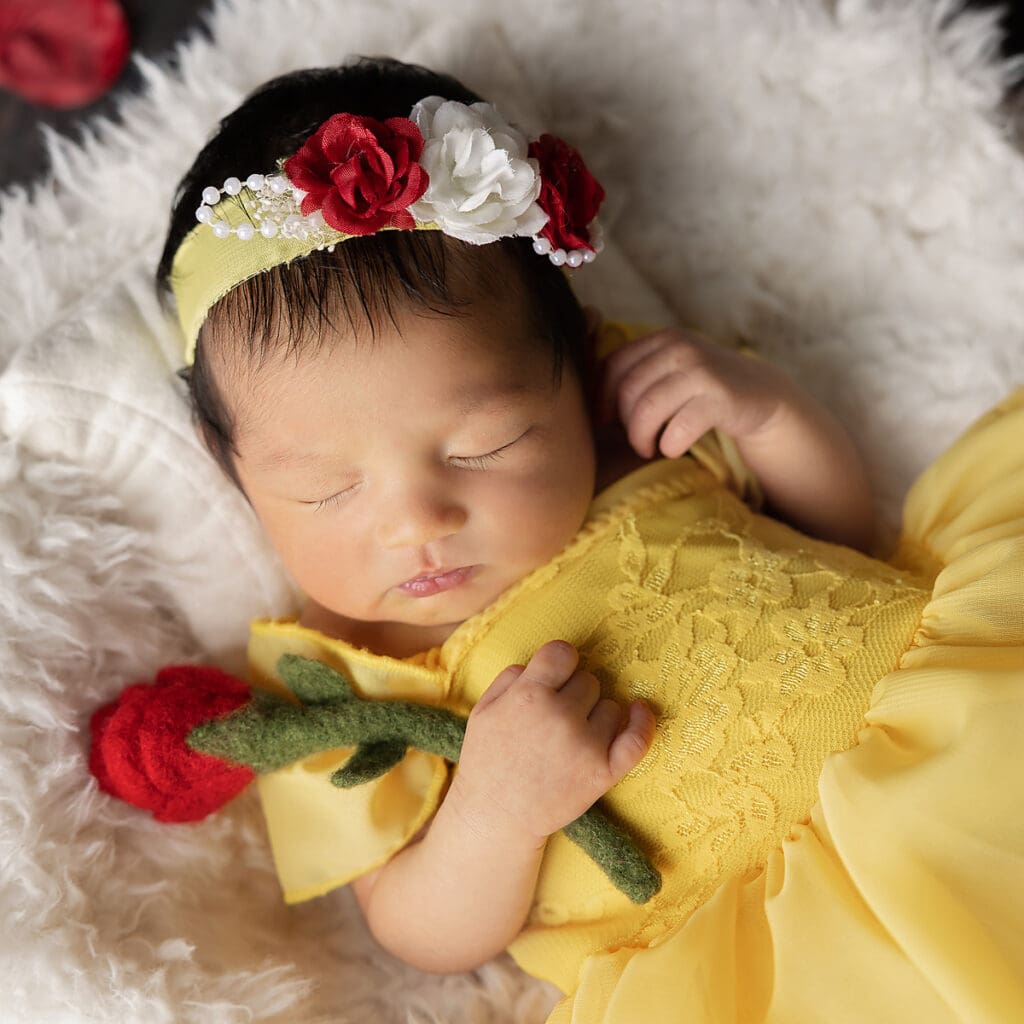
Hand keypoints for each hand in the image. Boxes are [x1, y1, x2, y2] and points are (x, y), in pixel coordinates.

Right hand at [450, 641, 655, 846]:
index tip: (556, 676)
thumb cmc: (489, 760)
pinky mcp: (603, 772)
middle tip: (554, 719)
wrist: (497, 816)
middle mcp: (560, 716)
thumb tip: (546, 661)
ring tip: (572, 737)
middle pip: (588, 680)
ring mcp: (585, 744)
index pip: (563, 653)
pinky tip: (640, 709)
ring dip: (596, 714)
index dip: (559, 663)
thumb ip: (511, 676)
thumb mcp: (484, 709)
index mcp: (529, 695)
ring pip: (610, 705)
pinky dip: (643, 721)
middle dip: (574, 693)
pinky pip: (637, 738)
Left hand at [599, 327, 796, 457]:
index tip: (605, 423)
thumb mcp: (668, 373)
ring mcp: (702, 370)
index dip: (602, 399)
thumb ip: (635, 377)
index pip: (613, 366)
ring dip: (642, 438)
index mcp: (662, 338)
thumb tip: (591, 410)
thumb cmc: (701, 390)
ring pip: (647, 410)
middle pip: (627, 391)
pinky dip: (670, 445)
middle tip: (636, 442)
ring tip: (649, 448)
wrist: (760, 394)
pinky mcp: (720, 396)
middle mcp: (680, 347)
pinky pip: (678, 427)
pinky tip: (673, 448)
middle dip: (625, 424)